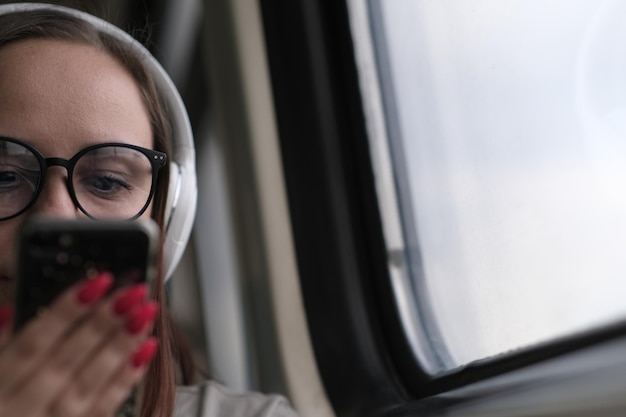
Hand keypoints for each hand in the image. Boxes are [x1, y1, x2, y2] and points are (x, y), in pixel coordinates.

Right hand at [0, 273, 158, 416]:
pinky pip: (103, 410)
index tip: (97, 282)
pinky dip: (125, 380)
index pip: (30, 344)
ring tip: (144, 313)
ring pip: (88, 385)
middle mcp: (20, 410)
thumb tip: (9, 310)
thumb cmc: (2, 406)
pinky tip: (145, 351)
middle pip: (65, 362)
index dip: (65, 311)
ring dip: (120, 347)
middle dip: (102, 323)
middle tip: (132, 292)